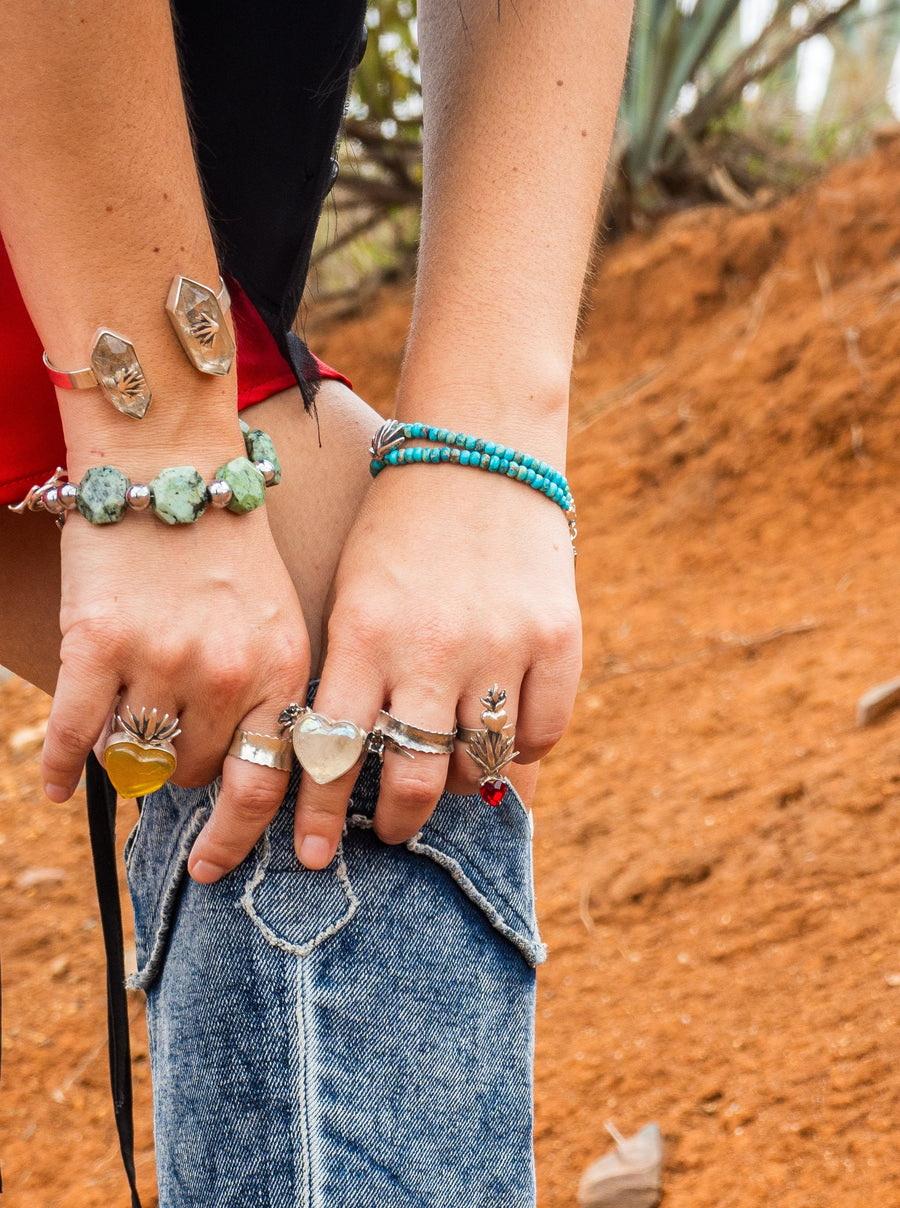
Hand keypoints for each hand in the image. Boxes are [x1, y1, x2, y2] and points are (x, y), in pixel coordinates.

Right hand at [41, 504, 309, 881]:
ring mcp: (161, 661)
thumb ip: (267, 695)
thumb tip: (236, 777)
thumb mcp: (279, 620)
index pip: (264, 784)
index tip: (213, 869)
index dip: (238, 837)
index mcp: (281, 670)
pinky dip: (63, 770)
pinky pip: (75, 736)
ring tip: (129, 724)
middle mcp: (226, 674)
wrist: (171, 466)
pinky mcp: (96, 644)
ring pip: (136, 758)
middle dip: (181, 766)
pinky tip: (58, 788)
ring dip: (131, 755)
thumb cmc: (229, 547)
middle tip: (169, 736)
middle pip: (193, 773)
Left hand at [291, 462, 581, 868]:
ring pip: (480, 764)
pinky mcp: (557, 637)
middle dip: (395, 819)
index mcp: (362, 633)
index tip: (309, 855)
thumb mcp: (353, 595)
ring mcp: (500, 644)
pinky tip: (501, 734)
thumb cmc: (399, 531)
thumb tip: (349, 767)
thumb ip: (350, 677)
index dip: (318, 817)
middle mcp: (431, 647)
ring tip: (446, 772)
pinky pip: (542, 733)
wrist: (476, 452)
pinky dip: (520, 748)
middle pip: (411, 777)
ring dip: (458, 783)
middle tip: (390, 829)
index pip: (331, 751)